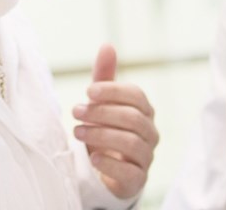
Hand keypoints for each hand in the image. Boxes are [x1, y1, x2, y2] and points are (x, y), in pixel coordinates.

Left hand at [71, 44, 158, 198]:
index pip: (136, 95)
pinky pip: (129, 171)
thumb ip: (104, 77)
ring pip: (130, 142)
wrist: (107, 170)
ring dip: (100, 135)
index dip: (113, 91)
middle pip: (132, 118)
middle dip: (102, 113)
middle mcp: (150, 133)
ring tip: (76, 132)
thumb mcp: (102, 104)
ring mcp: (146, 157)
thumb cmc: (107, 130)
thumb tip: (107, 45)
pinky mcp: (137, 179)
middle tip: (75, 111)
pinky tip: (93, 157)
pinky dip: (110, 163)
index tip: (88, 91)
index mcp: (144, 111)